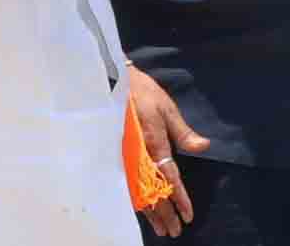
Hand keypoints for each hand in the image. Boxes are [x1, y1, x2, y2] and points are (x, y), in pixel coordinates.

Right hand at [129, 64, 210, 237]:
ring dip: (149, 211)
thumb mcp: (166, 107)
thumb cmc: (140, 91)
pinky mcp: (114, 152)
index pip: (169, 177)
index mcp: (151, 141)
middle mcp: (136, 153)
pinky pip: (125, 181)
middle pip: (152, 191)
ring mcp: (123, 154)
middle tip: (174, 231)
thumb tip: (203, 146)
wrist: (108, 80)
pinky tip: (138, 209)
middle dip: (164, 212)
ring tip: (159, 227)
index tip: (188, 216)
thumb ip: (182, 131)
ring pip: (137, 190)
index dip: (179, 198)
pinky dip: (133, 199)